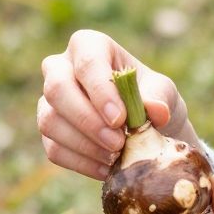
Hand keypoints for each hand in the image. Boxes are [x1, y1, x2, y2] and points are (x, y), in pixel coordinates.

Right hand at [37, 28, 197, 179]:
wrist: (144, 127)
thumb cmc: (151, 98)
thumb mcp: (163, 93)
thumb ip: (159, 97)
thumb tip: (156, 110)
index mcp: (89, 46)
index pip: (87, 61)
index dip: (100, 91)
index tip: (121, 119)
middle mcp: (60, 68)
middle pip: (56, 89)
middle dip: (87, 120)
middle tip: (117, 142)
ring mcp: (50, 101)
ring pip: (50, 121)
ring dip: (85, 145)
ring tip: (117, 156)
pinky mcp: (49, 132)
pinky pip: (54, 149)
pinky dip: (82, 162)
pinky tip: (107, 168)